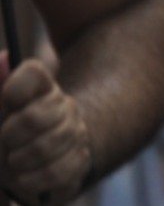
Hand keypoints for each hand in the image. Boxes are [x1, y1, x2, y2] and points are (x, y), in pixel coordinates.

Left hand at [0, 57, 92, 204]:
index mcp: (39, 88)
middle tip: (4, 142)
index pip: (32, 73)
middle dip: (10, 136)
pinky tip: (25, 177)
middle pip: (35, 117)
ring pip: (47, 146)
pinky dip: (33, 180)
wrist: (30, 166)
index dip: (14, 89)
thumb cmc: (8, 136)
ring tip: (13, 163)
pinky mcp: (80, 160)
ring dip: (20, 161)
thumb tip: (4, 58)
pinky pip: (57, 171)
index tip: (6, 102)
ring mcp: (75, 133)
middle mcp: (62, 106)